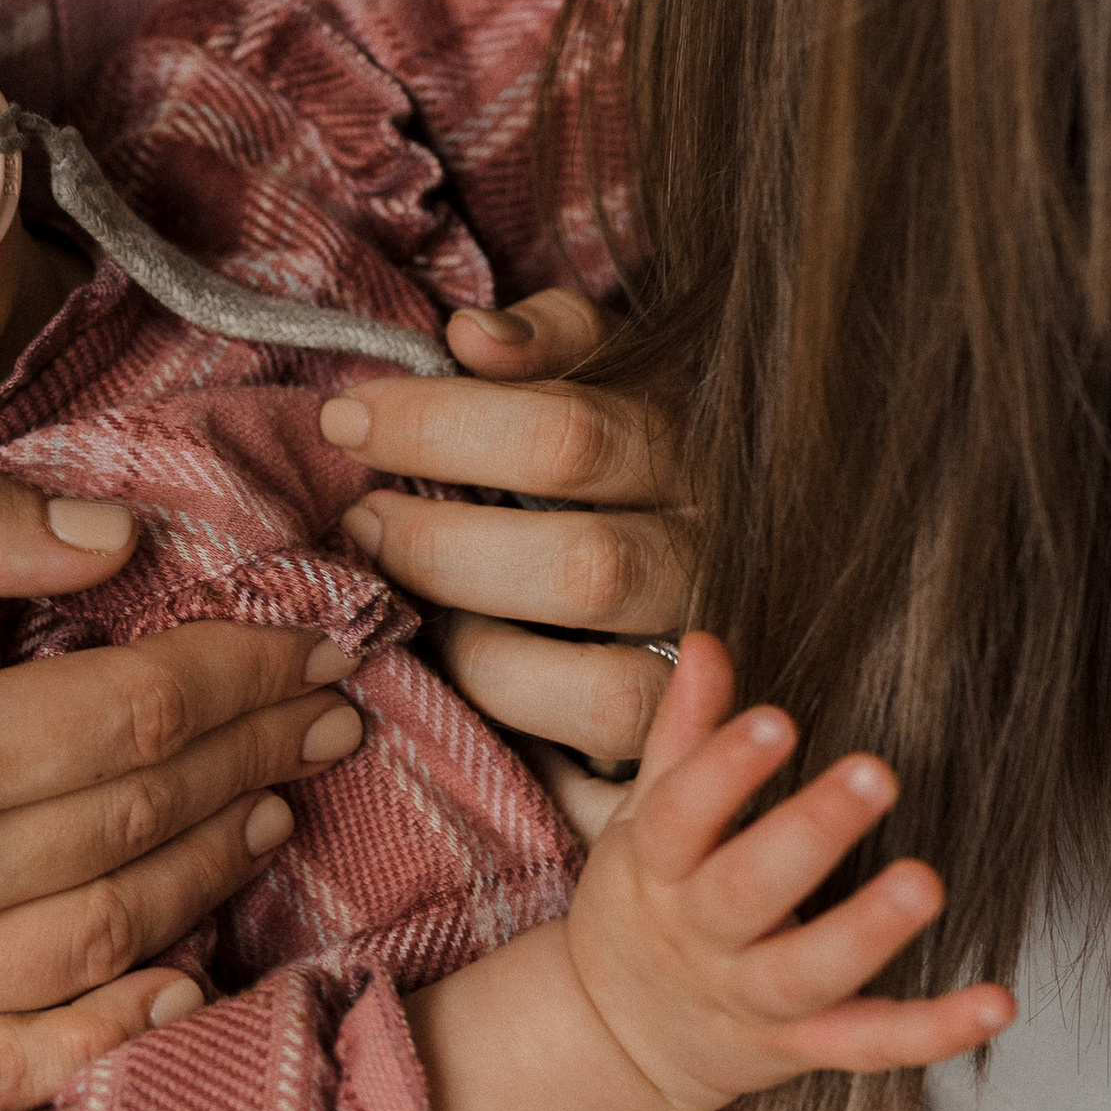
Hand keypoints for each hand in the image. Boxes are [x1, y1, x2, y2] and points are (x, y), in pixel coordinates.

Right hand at [0, 437, 360, 1110]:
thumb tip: (120, 544)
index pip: (128, 720)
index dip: (239, 678)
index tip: (312, 642)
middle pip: (137, 831)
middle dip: (254, 762)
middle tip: (333, 716)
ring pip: (99, 947)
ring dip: (213, 876)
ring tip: (277, 809)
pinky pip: (6, 1069)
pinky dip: (108, 1027)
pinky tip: (178, 971)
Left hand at [320, 290, 685, 834]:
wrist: (763, 541)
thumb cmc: (641, 446)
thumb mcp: (616, 366)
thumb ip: (553, 340)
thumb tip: (473, 337)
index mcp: (693, 451)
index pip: (567, 436)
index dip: (440, 429)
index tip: (347, 420)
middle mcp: (716, 560)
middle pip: (583, 570)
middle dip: (443, 550)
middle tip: (363, 521)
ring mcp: (709, 664)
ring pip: (600, 692)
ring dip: (481, 655)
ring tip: (415, 611)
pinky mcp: (684, 744)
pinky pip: (601, 772)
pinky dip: (525, 738)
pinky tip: (467, 688)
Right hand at [407, 631, 1010, 1110]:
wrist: (621, 1035)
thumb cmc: (649, 903)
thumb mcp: (643, 818)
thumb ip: (682, 734)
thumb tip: (707, 644)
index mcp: (657, 868)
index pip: (679, 817)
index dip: (722, 771)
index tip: (776, 721)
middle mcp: (700, 936)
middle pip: (744, 892)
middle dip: (809, 835)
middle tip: (876, 774)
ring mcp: (750, 998)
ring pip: (806, 974)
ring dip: (867, 932)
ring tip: (925, 883)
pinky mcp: (801, 1048)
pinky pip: (869, 1045)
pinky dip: (934, 1030)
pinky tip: (996, 1001)